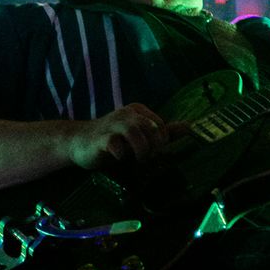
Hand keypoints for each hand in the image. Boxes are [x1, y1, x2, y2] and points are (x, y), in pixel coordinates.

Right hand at [68, 103, 187, 169]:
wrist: (79, 142)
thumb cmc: (114, 139)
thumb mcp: (141, 135)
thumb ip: (164, 132)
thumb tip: (190, 127)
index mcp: (138, 111)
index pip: (160, 126)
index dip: (160, 142)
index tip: (152, 151)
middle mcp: (127, 114)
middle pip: (151, 128)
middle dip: (153, 146)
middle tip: (147, 156)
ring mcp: (113, 125)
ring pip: (135, 133)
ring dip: (141, 150)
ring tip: (138, 159)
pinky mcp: (101, 138)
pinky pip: (115, 145)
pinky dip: (121, 154)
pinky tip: (120, 157)